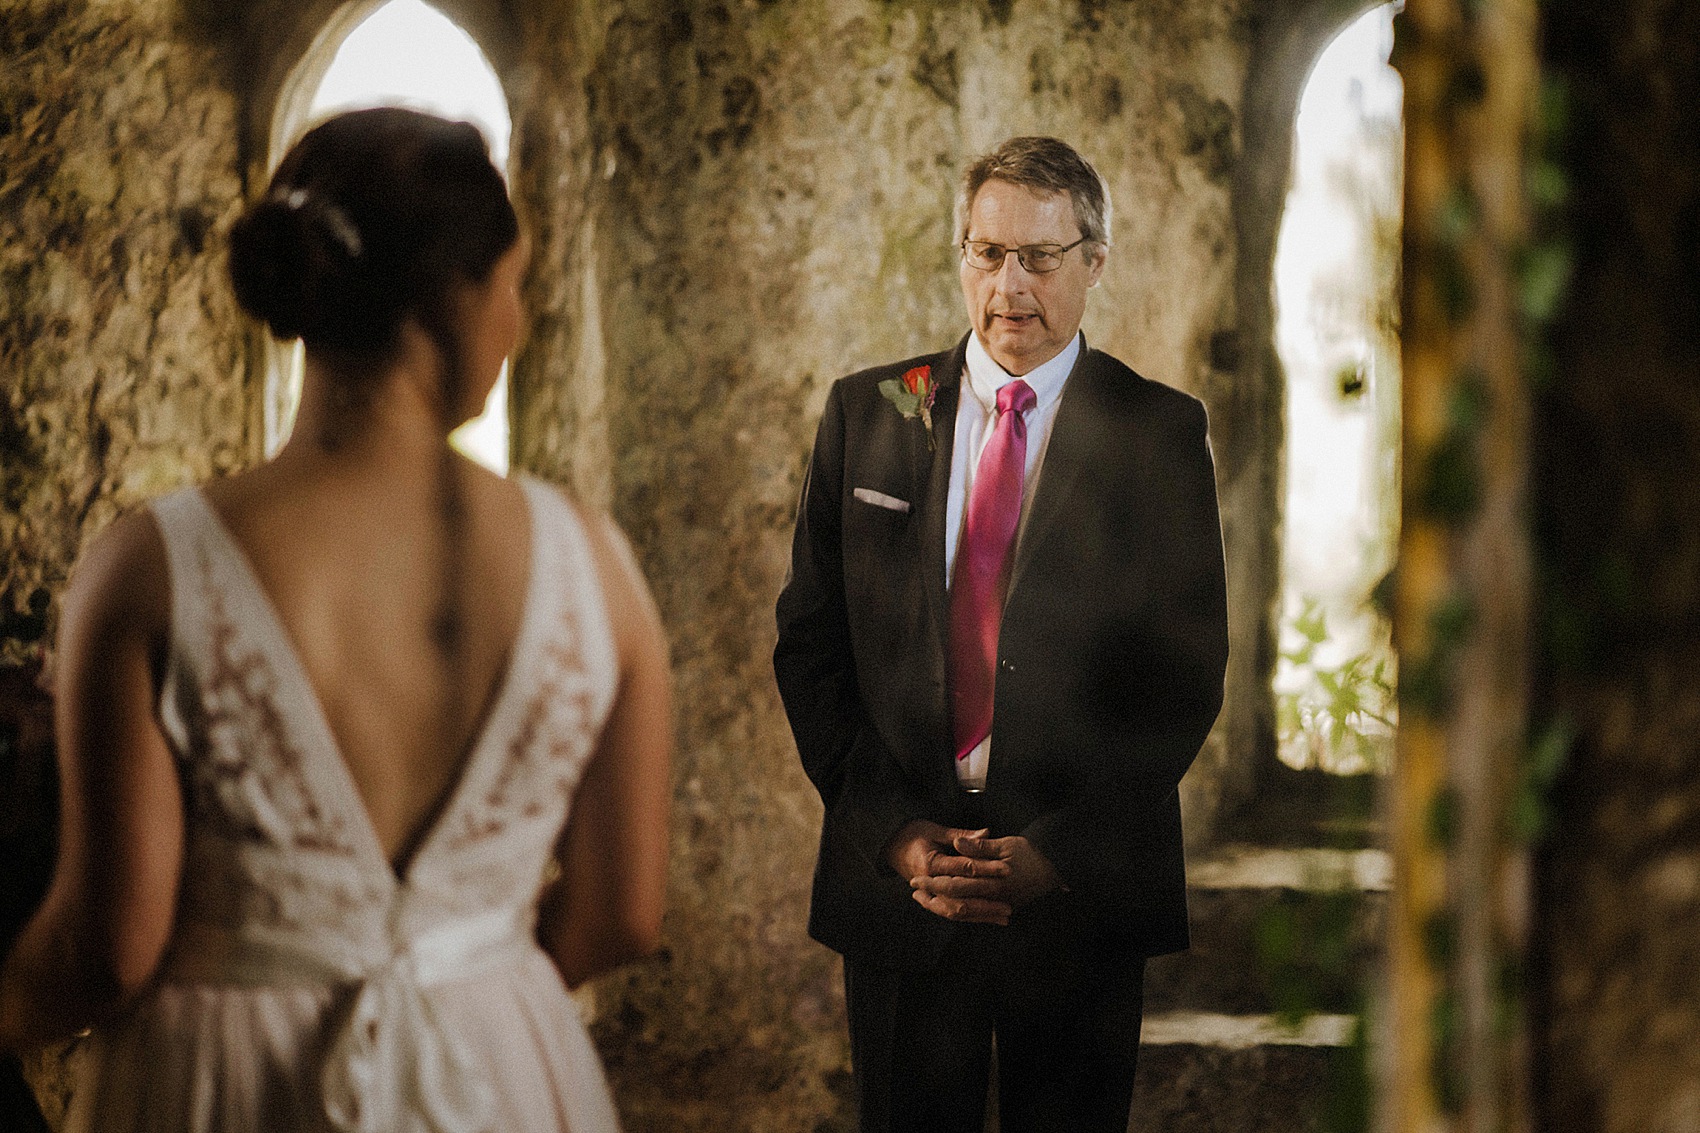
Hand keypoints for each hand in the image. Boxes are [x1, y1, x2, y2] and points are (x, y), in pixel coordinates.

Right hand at [884, 820, 1013, 924]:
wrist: (890, 846)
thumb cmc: (912, 834)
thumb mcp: (936, 830)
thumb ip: (961, 835)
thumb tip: (985, 833)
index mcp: (930, 863)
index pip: (963, 869)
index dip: (986, 869)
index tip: (1006, 870)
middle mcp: (929, 882)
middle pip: (960, 898)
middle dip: (986, 903)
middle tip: (1008, 904)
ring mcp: (929, 893)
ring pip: (957, 911)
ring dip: (981, 915)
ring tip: (1004, 916)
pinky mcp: (932, 899)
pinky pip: (953, 912)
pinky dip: (972, 916)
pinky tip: (990, 918)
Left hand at [916, 834, 1061, 912]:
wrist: (1056, 869)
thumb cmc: (1032, 853)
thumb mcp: (1006, 844)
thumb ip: (979, 847)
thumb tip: (956, 844)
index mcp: (991, 881)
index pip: (954, 884)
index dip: (933, 882)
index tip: (916, 879)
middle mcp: (993, 898)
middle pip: (955, 902)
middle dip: (932, 897)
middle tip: (915, 890)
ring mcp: (998, 906)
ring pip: (964, 914)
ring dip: (942, 907)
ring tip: (925, 900)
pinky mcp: (1002, 909)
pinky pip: (976, 916)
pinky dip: (959, 913)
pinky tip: (947, 907)